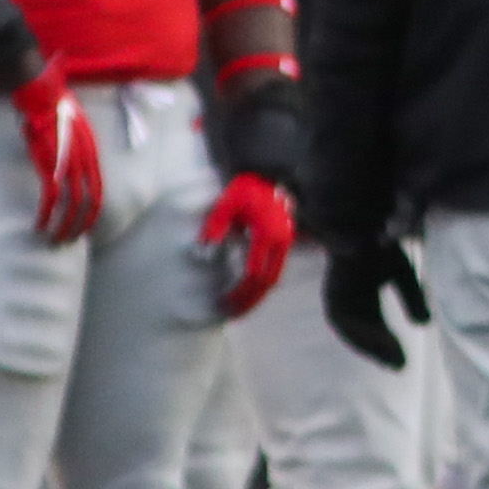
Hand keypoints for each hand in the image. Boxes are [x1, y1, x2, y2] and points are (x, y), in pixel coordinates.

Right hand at [5, 63, 100, 244]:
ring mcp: (68, 161)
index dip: (93, 213)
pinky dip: (46, 214)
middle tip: (68, 241)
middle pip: (91, 201)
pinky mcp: (48, 163)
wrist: (41, 91)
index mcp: (91, 152)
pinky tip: (38, 225)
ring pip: (73, 204)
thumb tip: (67, 164)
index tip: (84, 228)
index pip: (99, 190)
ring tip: (54, 240)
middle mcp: (85, 159)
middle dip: (80, 226)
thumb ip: (74, 148)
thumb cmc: (52, 108)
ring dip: (63, 226)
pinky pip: (51, 197)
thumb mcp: (72, 130)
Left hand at [199, 172, 294, 317]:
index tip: (224, 303)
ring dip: (256, 294)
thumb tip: (204, 249)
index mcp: (267, 234)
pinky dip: (261, 284)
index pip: (256, 271)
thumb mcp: (227, 203)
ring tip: (235, 309)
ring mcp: (285, 243)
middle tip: (228, 312)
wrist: (268, 176)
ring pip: (274, 277)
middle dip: (249, 298)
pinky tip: (246, 292)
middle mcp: (280, 241)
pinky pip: (274, 269)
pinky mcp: (283, 244)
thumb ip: (215, 226)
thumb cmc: (246, 189)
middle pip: (268, 280)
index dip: (241, 290)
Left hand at [324, 239, 424, 368]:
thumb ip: (412, 299)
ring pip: (353, 332)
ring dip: (372, 346)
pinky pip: (348, 322)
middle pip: (361, 334)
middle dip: (380, 350)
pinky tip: (384, 340)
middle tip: (399, 366)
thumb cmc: (382, 244)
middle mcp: (346, 300)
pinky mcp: (334, 295)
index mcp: (360, 296)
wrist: (364, 224)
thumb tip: (424, 324)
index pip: (372, 327)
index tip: (402, 361)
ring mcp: (337, 298)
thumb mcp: (403, 275)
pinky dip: (365, 334)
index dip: (387, 343)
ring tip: (393, 357)